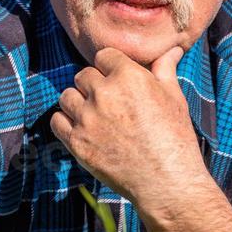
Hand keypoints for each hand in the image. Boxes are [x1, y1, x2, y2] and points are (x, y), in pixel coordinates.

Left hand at [51, 46, 207, 212]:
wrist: (166, 182)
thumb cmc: (174, 138)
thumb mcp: (174, 97)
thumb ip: (165, 69)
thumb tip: (172, 48)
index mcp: (128, 76)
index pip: (104, 56)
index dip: (111, 68)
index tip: (117, 80)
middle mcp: (104, 93)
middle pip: (83, 75)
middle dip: (94, 85)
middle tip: (108, 102)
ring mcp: (87, 118)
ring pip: (67, 96)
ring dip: (77, 102)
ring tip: (94, 115)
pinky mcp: (76, 142)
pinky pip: (56, 121)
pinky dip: (65, 122)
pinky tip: (80, 128)